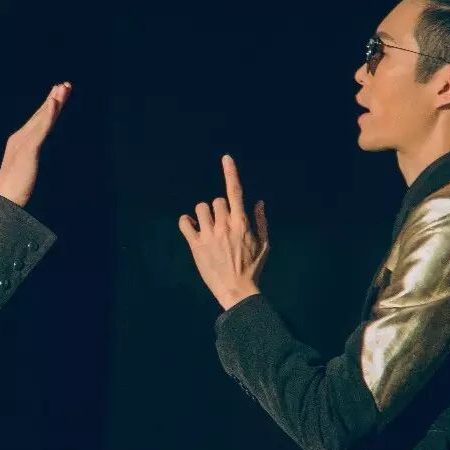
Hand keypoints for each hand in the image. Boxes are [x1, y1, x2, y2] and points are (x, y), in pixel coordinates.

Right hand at [0, 82, 70, 206]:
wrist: (4, 201)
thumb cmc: (14, 190)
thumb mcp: (26, 169)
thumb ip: (31, 159)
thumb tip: (34, 157)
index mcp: (19, 142)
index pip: (37, 121)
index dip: (49, 107)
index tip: (59, 95)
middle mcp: (19, 138)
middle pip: (41, 115)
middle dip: (54, 99)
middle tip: (66, 85)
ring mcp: (23, 142)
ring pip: (42, 118)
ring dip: (53, 102)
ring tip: (63, 88)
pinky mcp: (28, 149)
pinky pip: (41, 129)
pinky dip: (48, 115)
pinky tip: (54, 104)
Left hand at [178, 155, 269, 309]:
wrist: (237, 290)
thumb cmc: (253, 268)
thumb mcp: (264, 244)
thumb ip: (261, 222)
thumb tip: (258, 202)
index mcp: (241, 223)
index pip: (235, 191)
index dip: (230, 172)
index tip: (226, 158)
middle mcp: (224, 226)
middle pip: (216, 200)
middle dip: (219, 209)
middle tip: (221, 224)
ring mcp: (209, 235)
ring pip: (200, 208)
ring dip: (203, 214)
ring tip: (207, 227)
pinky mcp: (196, 245)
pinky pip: (184, 222)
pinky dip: (186, 222)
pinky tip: (192, 227)